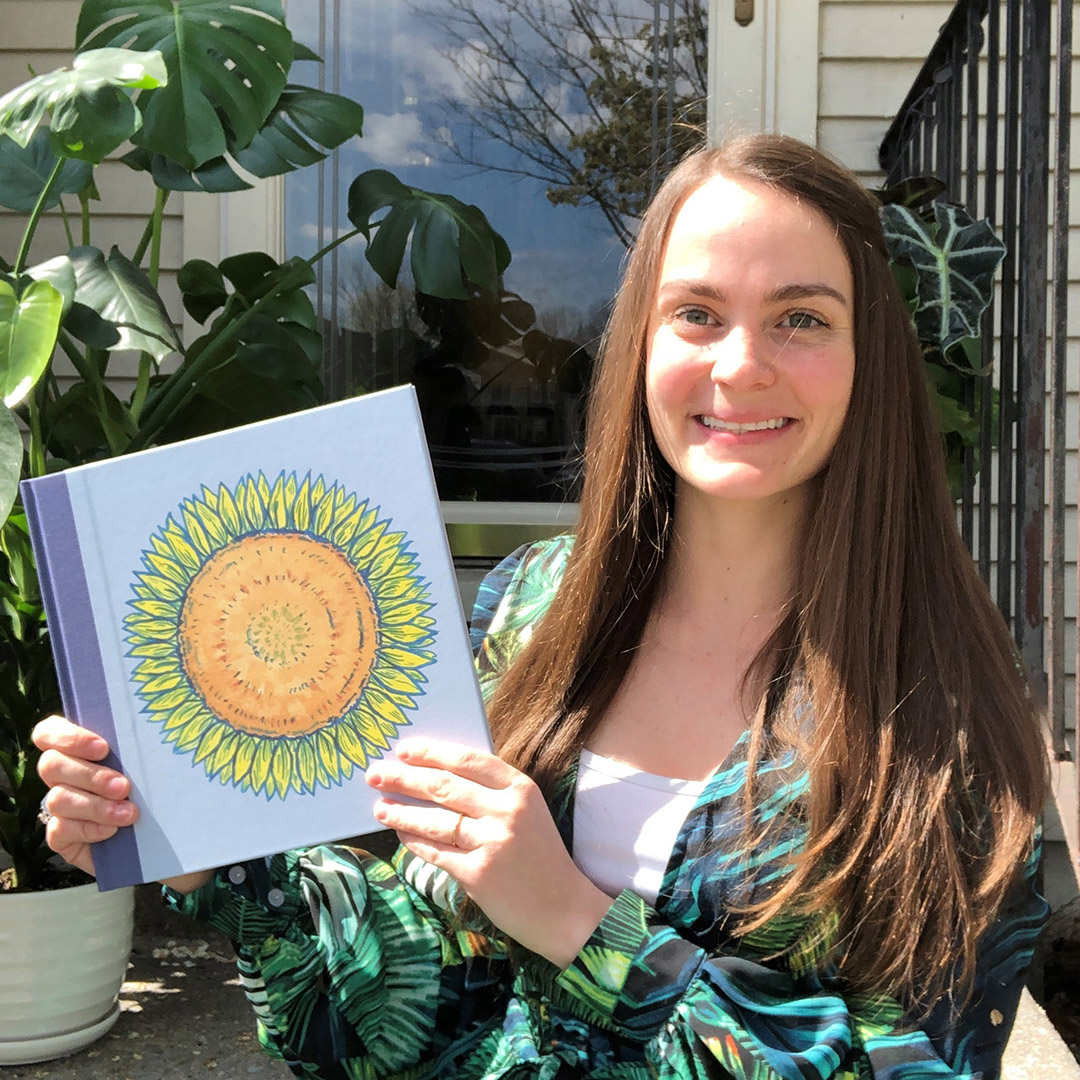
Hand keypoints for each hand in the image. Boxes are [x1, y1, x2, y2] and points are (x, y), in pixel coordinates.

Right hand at [32, 715, 209, 892]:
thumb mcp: (145, 763)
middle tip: (124, 787)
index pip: (48, 732)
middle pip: (50, 765)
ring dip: (96, 806)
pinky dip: (89, 829)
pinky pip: (60, 830)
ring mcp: (58, 806)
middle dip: (91, 776)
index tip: (103, 748)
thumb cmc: (151, 786)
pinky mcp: (60, 836)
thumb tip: (150, 729)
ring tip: (129, 813)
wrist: (157, 833)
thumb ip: (135, 747)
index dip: (67, 737)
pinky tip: (113, 831)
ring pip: (58, 799)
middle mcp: (61, 775)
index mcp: (76, 749)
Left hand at [366, 739, 612, 968]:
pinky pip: (435, 852)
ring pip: (434, 820)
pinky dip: (414, 841)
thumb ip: (491, 792)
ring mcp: (492, 843)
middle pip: (444, 787)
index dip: (431, 753)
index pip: (467, 760)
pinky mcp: (478, 874)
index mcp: (520, 788)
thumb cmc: (540, 855)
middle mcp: (506, 811)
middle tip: (376, 774)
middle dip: (404, 778)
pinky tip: (401, 834)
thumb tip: (437, 773)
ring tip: (380, 807)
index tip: (403, 749)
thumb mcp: (527, 810)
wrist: (563, 907)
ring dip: (402, 812)